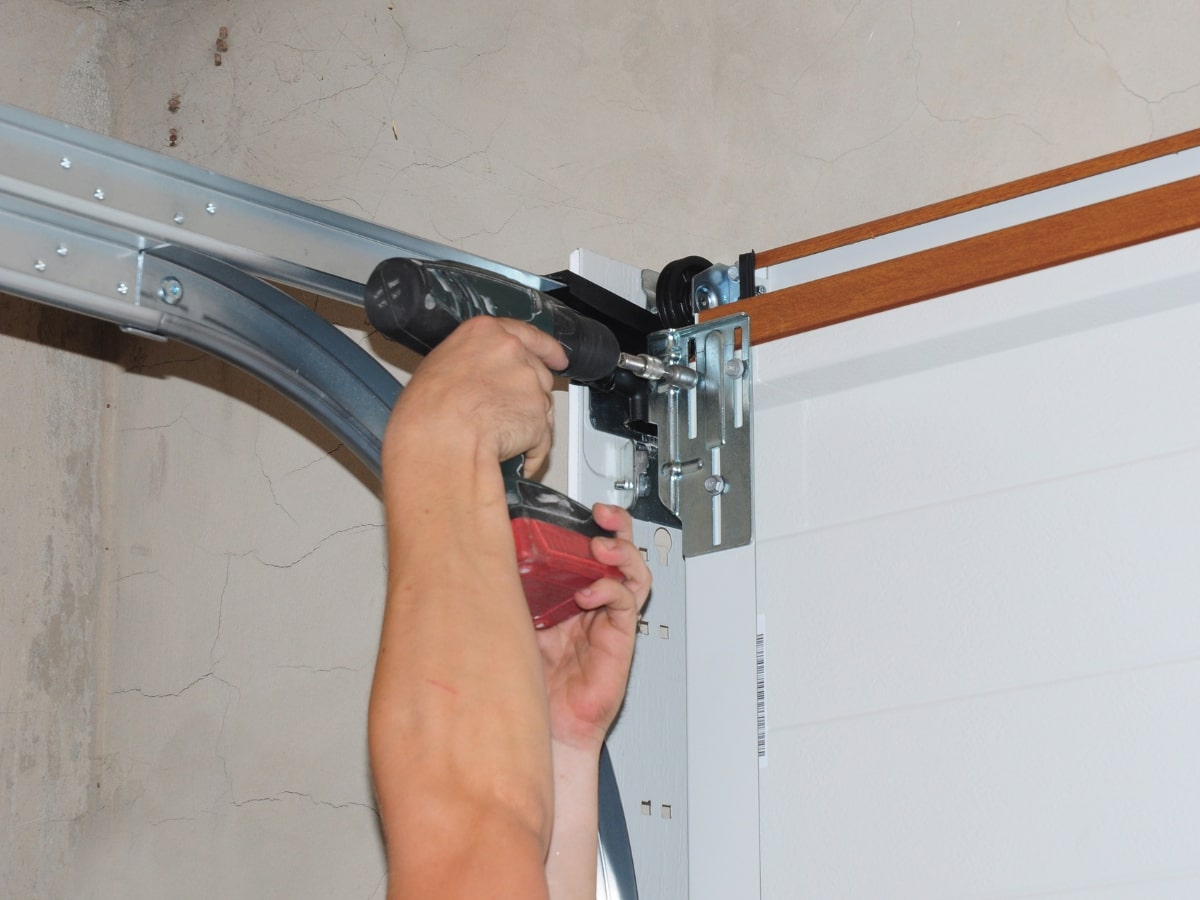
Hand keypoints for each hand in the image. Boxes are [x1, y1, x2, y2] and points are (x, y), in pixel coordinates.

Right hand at [383, 316, 567, 473]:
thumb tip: (473, 379)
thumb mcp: (439, 365)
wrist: (441, 437)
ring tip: (498, 438)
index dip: (546, 349)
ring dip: (527, 421)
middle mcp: (512, 353)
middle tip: (503, 412)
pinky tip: (515, 457)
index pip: (526, 334)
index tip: (557, 357)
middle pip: (536, 372)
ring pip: (541, 405)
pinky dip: (531, 450)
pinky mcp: (539, 417)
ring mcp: (529, 385)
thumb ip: (471, 362)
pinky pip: (541, 438)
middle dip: (526, 393)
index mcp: (486, 333)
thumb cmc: (427, 408)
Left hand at [535, 504, 651, 752]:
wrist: (545, 727)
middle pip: (619, 551)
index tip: (575, 508)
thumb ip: (513, 591)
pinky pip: (625, 604)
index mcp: (566, 591)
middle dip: (617, 527)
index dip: (587, 524)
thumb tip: (485, 553)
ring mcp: (607, 619)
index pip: (586, 547)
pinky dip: (611, 590)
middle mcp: (591, 602)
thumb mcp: (514, 622)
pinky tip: (591, 592)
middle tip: (603, 516)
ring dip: (622, 553)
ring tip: (603, 547)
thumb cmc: (529, 681)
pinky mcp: (618, 638)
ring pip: (633, 573)